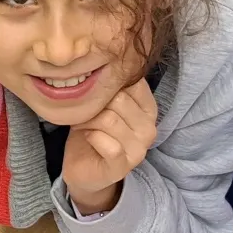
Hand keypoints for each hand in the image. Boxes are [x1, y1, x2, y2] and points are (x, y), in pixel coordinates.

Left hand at [62, 78, 158, 214]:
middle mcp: (149, 128)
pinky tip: (88, 138)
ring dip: (88, 120)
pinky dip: (91, 136)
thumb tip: (104, 64)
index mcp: (149, 109)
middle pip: (119, 99)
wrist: (84, 168)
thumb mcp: (104, 103)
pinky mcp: (122, 166)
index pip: (133, 82)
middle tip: (84, 112)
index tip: (95, 94)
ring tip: (82, 125)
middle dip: (94, 103)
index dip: (107, 85)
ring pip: (109, 119)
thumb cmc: (94, 130)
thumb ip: (111, 87)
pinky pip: (107, 144)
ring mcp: (139, 149)